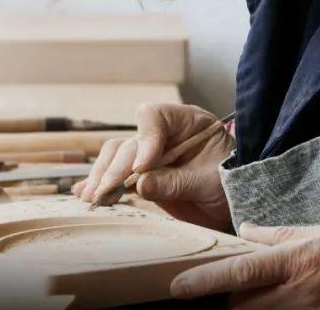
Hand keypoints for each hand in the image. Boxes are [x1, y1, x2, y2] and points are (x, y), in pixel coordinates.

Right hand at [72, 103, 233, 230]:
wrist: (237, 203)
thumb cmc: (232, 183)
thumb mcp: (211, 181)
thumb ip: (178, 182)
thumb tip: (141, 184)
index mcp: (186, 122)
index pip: (154, 116)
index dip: (145, 139)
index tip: (143, 168)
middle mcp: (164, 135)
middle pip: (130, 143)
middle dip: (115, 168)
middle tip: (104, 191)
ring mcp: (151, 156)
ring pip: (116, 157)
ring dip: (102, 177)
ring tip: (92, 197)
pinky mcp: (142, 178)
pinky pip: (117, 176)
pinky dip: (101, 184)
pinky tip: (82, 194)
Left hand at [170, 222, 319, 307]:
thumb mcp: (309, 233)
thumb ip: (273, 235)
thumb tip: (244, 229)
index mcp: (291, 261)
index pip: (241, 271)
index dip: (207, 281)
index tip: (178, 288)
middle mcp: (294, 291)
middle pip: (241, 306)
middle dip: (231, 303)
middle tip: (232, 295)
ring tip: (255, 300)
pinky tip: (272, 305)